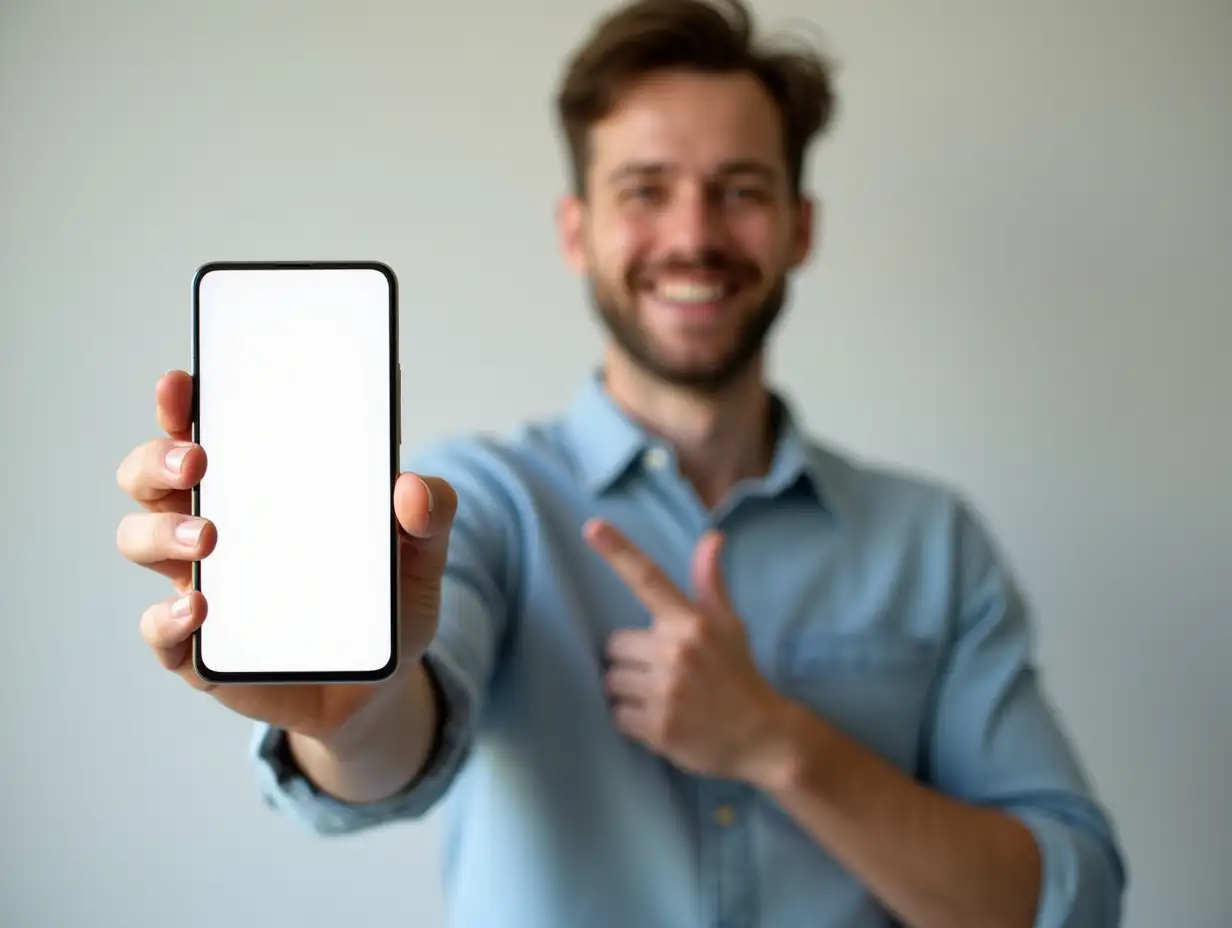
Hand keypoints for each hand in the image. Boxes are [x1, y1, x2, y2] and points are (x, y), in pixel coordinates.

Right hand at [115, 370, 457, 740]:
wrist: (379, 685)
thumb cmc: (383, 601)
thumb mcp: (421, 552)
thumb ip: (430, 514)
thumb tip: (412, 488)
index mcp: (259, 487)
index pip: (204, 430)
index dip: (182, 403)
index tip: (182, 382)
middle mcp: (215, 527)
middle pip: (151, 477)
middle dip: (158, 458)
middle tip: (196, 459)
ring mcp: (199, 585)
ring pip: (141, 540)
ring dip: (163, 532)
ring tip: (209, 538)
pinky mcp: (201, 650)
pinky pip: (162, 631)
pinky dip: (168, 617)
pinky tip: (198, 607)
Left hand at [584, 518, 788, 782]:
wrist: (762, 737)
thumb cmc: (739, 675)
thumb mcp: (729, 626)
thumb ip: (710, 583)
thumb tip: (712, 537)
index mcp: (692, 623)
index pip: (648, 579)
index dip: (619, 552)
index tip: (592, 528)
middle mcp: (677, 651)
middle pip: (615, 645)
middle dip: (632, 659)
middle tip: (662, 673)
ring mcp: (667, 690)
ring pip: (612, 680)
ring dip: (629, 691)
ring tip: (662, 697)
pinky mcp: (658, 726)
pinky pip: (617, 714)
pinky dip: (631, 720)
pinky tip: (659, 720)